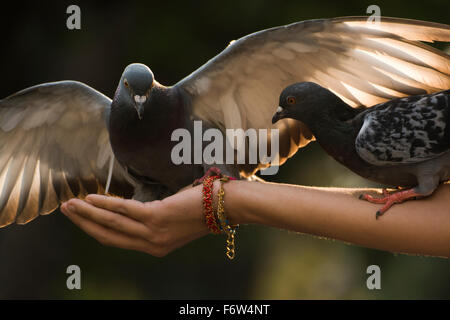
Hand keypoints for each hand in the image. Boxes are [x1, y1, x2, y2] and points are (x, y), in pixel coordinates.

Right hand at [60, 185, 208, 256]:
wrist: (224, 207)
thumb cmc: (201, 209)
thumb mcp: (173, 222)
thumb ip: (153, 220)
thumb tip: (133, 208)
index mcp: (154, 247)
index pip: (117, 241)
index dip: (95, 230)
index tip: (80, 219)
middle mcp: (151, 245)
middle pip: (108, 236)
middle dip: (83, 223)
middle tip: (65, 210)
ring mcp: (153, 233)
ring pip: (111, 224)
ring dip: (87, 213)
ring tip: (70, 203)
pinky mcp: (156, 218)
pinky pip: (124, 211)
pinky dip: (105, 204)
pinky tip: (91, 198)